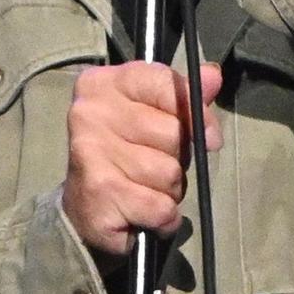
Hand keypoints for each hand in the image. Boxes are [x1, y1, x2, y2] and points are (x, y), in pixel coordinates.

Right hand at [62, 60, 222, 257]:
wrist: (81, 206)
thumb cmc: (123, 151)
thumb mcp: (150, 114)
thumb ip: (183, 94)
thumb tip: (212, 76)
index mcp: (104, 83)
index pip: (166, 83)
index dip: (196, 110)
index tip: (209, 135)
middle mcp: (91, 112)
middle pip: (174, 132)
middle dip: (178, 157)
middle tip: (155, 164)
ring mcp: (91, 152)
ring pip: (170, 174)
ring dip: (170, 190)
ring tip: (145, 188)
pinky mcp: (99, 193)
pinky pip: (160, 207)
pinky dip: (163, 217)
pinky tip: (142, 213)